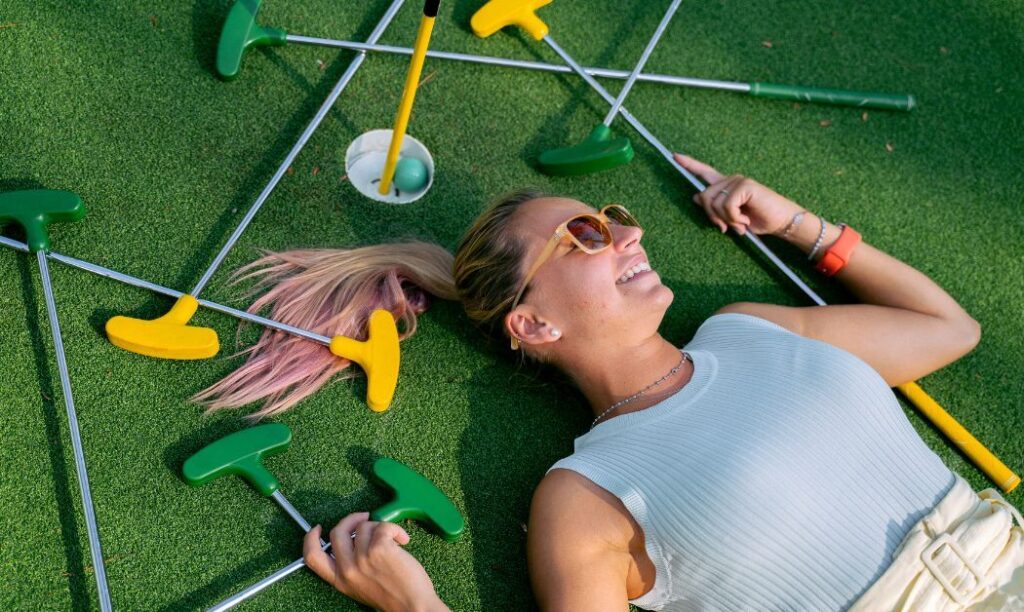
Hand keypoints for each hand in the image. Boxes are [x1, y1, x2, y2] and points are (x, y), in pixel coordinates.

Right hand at [303, 513, 446, 611]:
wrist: (413, 606)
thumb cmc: (393, 595)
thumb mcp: (360, 585)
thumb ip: (351, 566)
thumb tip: (354, 537)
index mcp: (339, 579)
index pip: (312, 556)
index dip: (310, 538)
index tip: (318, 528)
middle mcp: (347, 568)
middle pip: (337, 531)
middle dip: (351, 519)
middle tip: (365, 517)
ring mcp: (362, 558)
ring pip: (364, 526)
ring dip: (380, 528)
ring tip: (393, 540)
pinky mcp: (379, 548)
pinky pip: (383, 526)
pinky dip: (395, 529)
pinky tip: (403, 540)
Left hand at [674, 153, 804, 235]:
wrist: (781, 222)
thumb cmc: (758, 220)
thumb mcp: (731, 217)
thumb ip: (714, 207)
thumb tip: (695, 197)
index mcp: (726, 185)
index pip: (705, 172)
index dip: (690, 164)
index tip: (674, 155)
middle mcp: (730, 179)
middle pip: (704, 197)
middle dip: (712, 217)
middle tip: (727, 227)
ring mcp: (738, 181)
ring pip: (714, 203)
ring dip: (726, 220)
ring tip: (741, 223)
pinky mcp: (745, 185)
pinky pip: (727, 205)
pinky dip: (734, 218)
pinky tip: (746, 220)